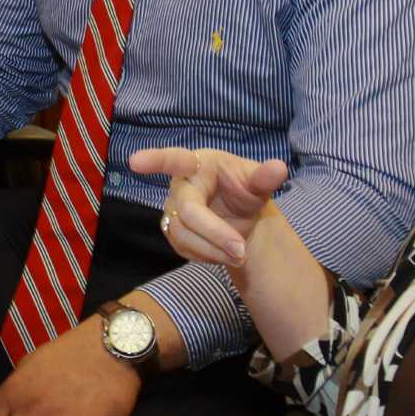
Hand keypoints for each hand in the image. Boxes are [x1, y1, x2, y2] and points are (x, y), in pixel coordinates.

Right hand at [131, 146, 330, 360]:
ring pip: (183, 236)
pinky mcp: (172, 231)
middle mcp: (179, 186)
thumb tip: (279, 168)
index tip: (135, 162)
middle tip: (241, 252)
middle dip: (215, 234)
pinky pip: (184, 249)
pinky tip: (224, 253)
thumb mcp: (258, 182)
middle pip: (187, 213)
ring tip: (240, 255)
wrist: (243, 215)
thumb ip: (265, 177)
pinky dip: (208, 255)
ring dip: (213, 250)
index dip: (154, 160)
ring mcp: (172, 210)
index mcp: (198, 164)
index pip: (174, 159)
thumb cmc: (245, 188)